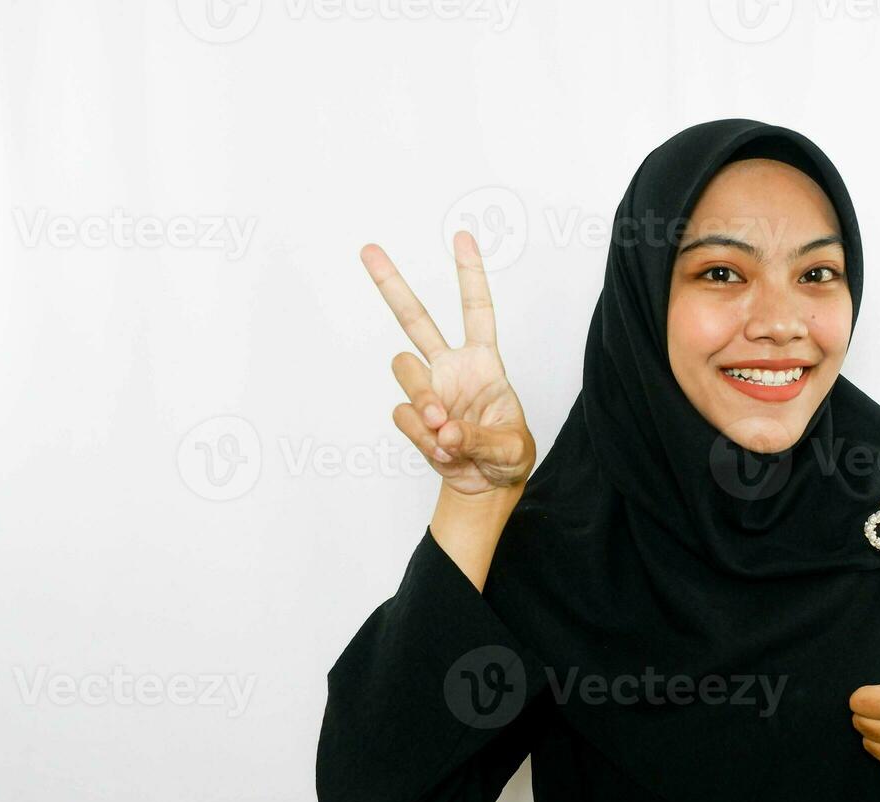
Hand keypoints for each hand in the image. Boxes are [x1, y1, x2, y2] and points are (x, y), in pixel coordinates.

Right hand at [362, 231, 536, 497]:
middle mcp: (450, 368)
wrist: (484, 486)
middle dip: (392, 284)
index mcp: (482, 361)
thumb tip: (444, 430)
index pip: (476, 310)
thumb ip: (480, 438)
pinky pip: (404, 415)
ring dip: (422, 399)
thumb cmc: (507, 457)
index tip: (461, 236)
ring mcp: (428, 391)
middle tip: (368, 250)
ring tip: (443, 432)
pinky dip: (421, 436)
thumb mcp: (511, 449)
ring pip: (404, 370)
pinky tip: (443, 451)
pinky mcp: (413, 417)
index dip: (469, 274)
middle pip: (415, 319)